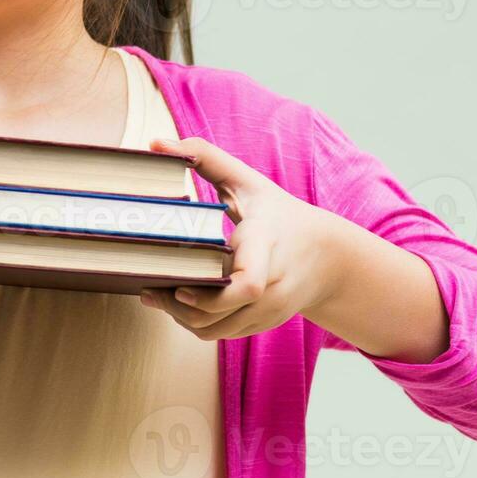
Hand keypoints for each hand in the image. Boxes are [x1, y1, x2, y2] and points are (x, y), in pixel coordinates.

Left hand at [139, 135, 341, 340]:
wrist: (328, 258)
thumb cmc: (279, 214)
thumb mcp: (248, 181)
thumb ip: (204, 157)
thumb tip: (156, 144)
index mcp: (266, 248)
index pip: (249, 284)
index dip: (213, 293)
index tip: (180, 285)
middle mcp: (270, 288)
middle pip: (217, 314)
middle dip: (178, 306)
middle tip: (148, 286)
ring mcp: (267, 311)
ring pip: (214, 329)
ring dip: (181, 316)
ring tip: (155, 293)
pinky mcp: (261, 324)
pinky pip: (221, 333)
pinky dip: (196, 322)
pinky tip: (177, 301)